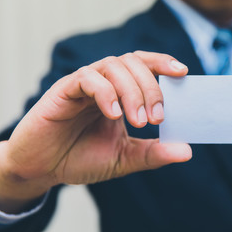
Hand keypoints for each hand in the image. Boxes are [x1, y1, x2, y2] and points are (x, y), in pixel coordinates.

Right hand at [0, 51, 191, 212]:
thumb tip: (187, 151)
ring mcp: (83, 84)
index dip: (163, 63)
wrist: (44, 168)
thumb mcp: (125, 158)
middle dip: (151, 87)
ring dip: (132, 91)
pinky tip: (113, 114)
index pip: (144, 66)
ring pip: (113, 66)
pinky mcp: (63, 90)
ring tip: (138, 121)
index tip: (183, 73)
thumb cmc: (82, 158)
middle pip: (133, 62)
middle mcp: (104, 83)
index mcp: (120, 94)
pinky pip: (86, 78)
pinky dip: (105, 93)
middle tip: (157, 117)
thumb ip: (154, 153)